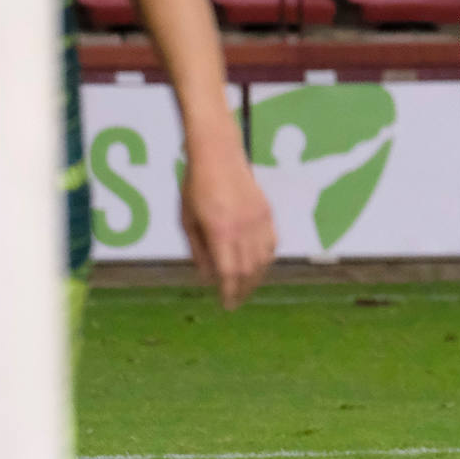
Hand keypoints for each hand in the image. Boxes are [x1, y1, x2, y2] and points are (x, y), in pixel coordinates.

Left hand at [180, 130, 275, 310]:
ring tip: (246, 287)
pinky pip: (272, 244)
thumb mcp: (187, 219)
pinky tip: (258, 264)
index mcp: (220, 232)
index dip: (229, 292)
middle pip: (248, 271)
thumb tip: (207, 276)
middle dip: (242, 290)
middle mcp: (243, 229)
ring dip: (256, 278)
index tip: (226, 304)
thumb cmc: (196, 185)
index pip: (229, 273)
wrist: (218, 154)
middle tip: (235, 300)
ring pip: (264, 260)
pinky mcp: (267, 212)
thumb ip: (198, 250)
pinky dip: (266, 259)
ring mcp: (258, 220)